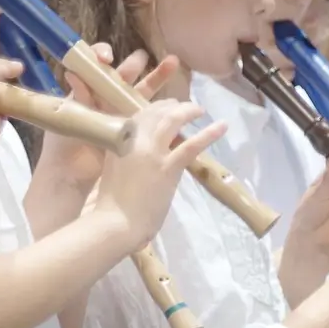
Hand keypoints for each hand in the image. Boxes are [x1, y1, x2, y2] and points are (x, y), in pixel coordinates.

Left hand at [33, 43, 179, 193]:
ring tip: (173, 62)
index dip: (101, 55)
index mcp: (89, 91)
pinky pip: (150, 117)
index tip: (107, 58)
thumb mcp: (69, 117)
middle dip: (136, 63)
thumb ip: (77, 96)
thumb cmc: (63, 145)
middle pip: (125, 75)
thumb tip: (73, 73)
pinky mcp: (134, 130)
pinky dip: (164, 111)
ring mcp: (122, 113)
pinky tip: (177, 103)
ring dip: (157, 77)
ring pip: (141, 92)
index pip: (96, 65)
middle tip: (143, 58)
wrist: (71, 177)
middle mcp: (107, 98)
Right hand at [92, 99, 221, 246]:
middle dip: (169, 106)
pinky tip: (222, 126)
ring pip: (172, 120)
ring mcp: (152, 152)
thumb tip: (134, 157)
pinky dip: (208, 134)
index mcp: (117, 141)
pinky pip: (192, 145)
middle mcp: (134, 139)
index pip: (138, 116)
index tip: (162, 108)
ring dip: (187, 111)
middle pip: (154, 112)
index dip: (153, 109)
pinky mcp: (168, 167)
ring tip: (199, 109)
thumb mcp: (111, 170)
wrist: (115, 222)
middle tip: (181, 105)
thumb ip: (121, 158)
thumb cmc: (107, 204)